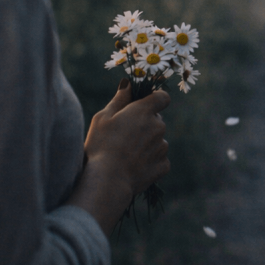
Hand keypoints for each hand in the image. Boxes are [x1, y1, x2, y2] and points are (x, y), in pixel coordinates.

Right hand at [85, 80, 170, 196]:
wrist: (108, 180)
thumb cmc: (101, 145)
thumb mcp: (103, 117)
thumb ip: (119, 99)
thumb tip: (128, 84)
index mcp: (144, 111)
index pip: (162, 97)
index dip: (155, 99)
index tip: (144, 105)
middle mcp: (158, 127)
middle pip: (156, 121)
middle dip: (145, 125)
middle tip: (124, 136)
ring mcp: (162, 147)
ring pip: (157, 140)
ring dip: (147, 144)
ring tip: (126, 154)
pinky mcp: (163, 165)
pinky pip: (159, 159)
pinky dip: (149, 161)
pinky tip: (133, 166)